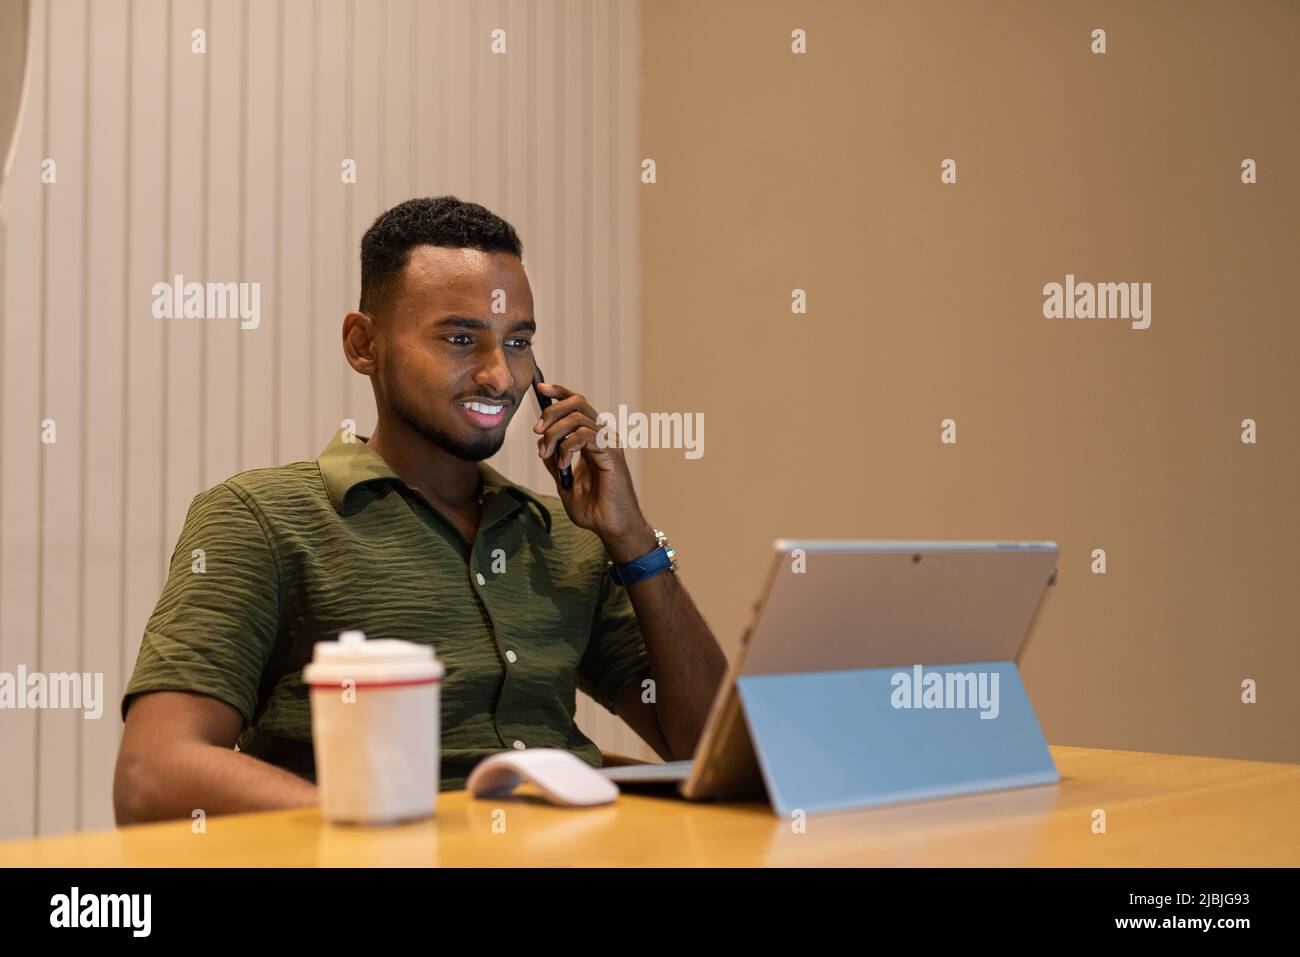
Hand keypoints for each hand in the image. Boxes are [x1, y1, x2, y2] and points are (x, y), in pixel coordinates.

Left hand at [533, 382, 655, 560]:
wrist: (612, 528)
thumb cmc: (594, 510)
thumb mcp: (564, 482)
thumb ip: (555, 461)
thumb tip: (542, 443)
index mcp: (593, 440)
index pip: (578, 405)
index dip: (560, 392)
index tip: (541, 389)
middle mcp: (603, 436)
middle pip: (577, 403)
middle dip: (552, 411)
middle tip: (537, 431)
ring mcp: (609, 443)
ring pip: (578, 417)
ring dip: (555, 432)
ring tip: (546, 454)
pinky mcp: (612, 454)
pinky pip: (586, 435)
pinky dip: (567, 447)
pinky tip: (563, 464)